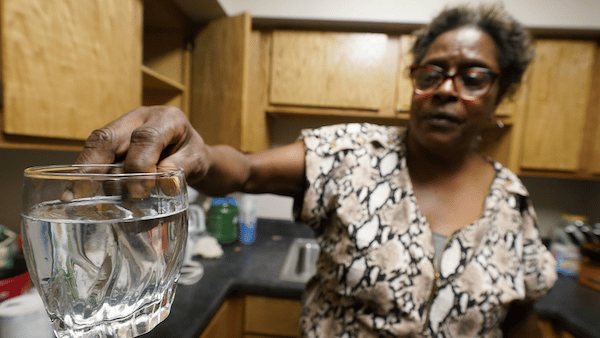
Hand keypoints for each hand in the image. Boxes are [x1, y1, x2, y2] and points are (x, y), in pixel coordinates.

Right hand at [76, 106, 209, 184]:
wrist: (188, 149)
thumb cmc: (192, 154)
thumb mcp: (197, 160)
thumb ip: (182, 168)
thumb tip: (166, 183)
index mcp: (166, 118)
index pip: (146, 138)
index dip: (139, 165)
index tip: (139, 191)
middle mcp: (140, 118)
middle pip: (108, 137)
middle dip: (94, 165)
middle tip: (85, 194)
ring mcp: (122, 128)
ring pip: (96, 146)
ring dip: (87, 173)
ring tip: (78, 197)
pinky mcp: (112, 142)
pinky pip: (94, 155)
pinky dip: (85, 173)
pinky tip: (75, 192)